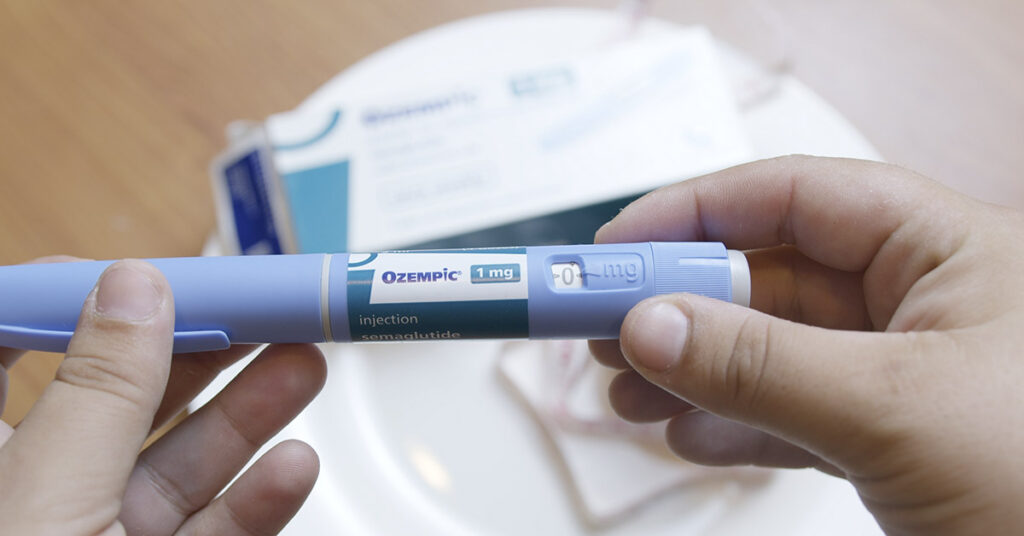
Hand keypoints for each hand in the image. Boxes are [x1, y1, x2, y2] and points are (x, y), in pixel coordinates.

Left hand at [0, 259, 326, 534]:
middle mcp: (38, 492)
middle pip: (121, 394)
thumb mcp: (49, 503)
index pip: (8, 345)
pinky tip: (293, 465)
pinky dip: (257, 498)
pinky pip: (210, 528)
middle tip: (264, 308)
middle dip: (200, 345)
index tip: (145, 273)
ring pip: (179, 461)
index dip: (75, 296)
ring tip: (306, 364)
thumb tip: (136, 288)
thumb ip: (99, 395)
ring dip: (248, 412)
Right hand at [589, 156, 1023, 534]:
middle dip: (683, 304)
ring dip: (694, 369)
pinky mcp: (890, 436)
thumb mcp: (895, 410)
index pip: (796, 196)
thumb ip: (762, 363)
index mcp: (944, 249)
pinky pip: (792, 411)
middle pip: (770, 274)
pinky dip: (734, 424)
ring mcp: (900, 371)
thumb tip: (646, 324)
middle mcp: (919, 299)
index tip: (616, 246)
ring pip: (772, 348)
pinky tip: (688, 438)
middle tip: (603, 329)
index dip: (697, 210)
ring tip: (628, 396)